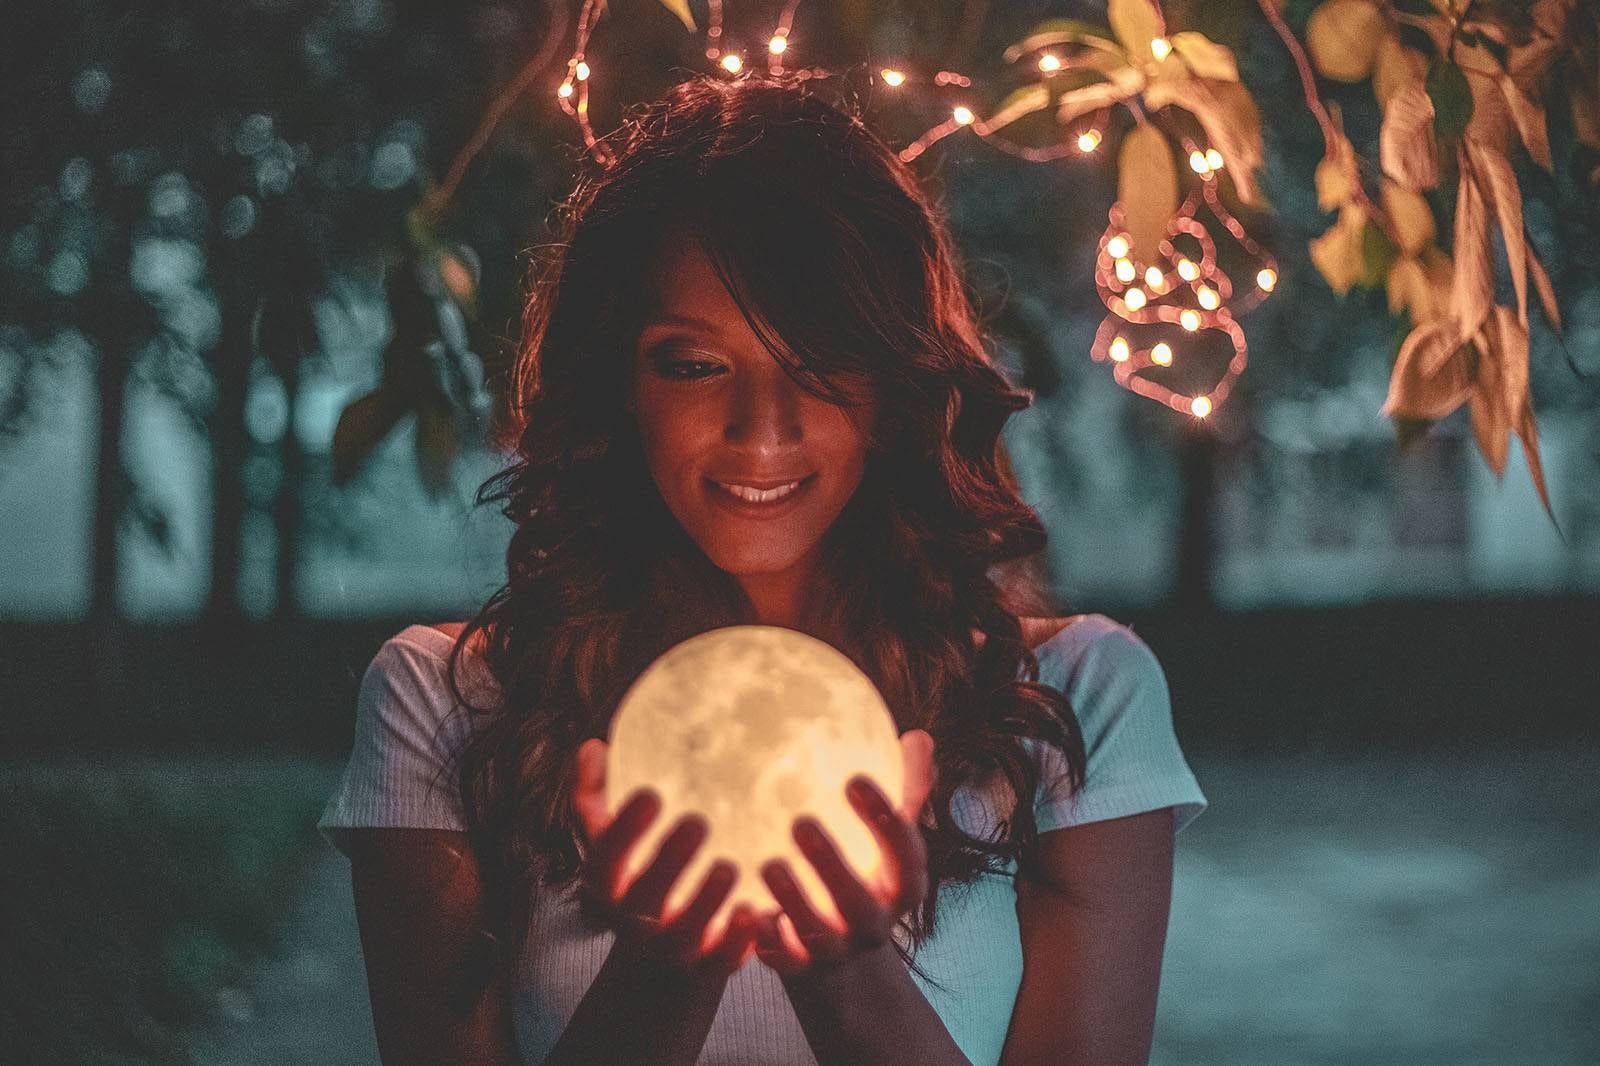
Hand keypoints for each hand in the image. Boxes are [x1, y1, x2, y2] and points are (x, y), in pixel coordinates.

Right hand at [572, 738, 759, 977]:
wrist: (659, 961)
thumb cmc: (639, 878)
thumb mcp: (613, 844)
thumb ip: (597, 798)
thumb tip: (592, 748)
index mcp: (609, 887)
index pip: (606, 861)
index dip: (625, 830)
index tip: (650, 793)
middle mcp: (635, 922)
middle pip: (645, 898)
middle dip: (668, 862)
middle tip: (697, 822)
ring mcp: (672, 949)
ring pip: (685, 934)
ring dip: (706, 902)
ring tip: (728, 866)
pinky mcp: (708, 967)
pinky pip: (723, 961)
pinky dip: (739, 941)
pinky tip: (758, 912)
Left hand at [753, 729, 936, 975]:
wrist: (836, 943)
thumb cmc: (862, 866)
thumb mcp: (888, 834)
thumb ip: (905, 789)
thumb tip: (919, 737)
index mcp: (902, 886)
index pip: (905, 857)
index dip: (885, 823)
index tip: (853, 779)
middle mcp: (874, 923)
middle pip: (860, 902)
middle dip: (833, 865)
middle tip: (801, 822)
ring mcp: (837, 950)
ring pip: (818, 933)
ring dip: (794, 901)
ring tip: (768, 864)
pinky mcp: (799, 967)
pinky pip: (781, 958)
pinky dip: (764, 938)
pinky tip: (743, 909)